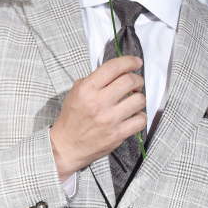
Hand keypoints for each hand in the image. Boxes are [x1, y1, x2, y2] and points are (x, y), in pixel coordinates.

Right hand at [50, 56, 146, 182]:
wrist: (66, 146)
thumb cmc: (73, 118)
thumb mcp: (76, 92)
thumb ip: (95, 80)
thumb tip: (118, 71)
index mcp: (87, 89)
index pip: (113, 67)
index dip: (129, 61)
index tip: (136, 62)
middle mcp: (98, 102)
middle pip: (129, 81)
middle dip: (137, 79)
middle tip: (136, 83)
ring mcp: (109, 119)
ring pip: (139, 100)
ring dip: (140, 97)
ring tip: (133, 100)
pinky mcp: (117, 134)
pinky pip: (140, 119)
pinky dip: (140, 116)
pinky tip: (134, 115)